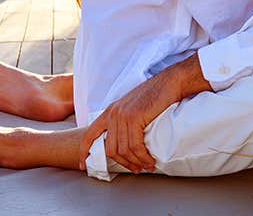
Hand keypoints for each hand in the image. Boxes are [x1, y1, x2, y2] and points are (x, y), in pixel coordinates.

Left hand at [78, 54, 208, 172]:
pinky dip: (143, 157)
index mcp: (110, 112)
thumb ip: (124, 122)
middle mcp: (113, 114)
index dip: (84, 151)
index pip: (89, 134)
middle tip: (136, 169)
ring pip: (124, 150)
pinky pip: (135, 146)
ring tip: (147, 166)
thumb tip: (124, 144)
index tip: (83, 164)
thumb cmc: (155, 96)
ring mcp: (123, 115)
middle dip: (124, 163)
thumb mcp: (132, 108)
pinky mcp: (134, 118)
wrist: (170, 82)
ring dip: (137, 162)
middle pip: (111, 149)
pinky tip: (150, 160)